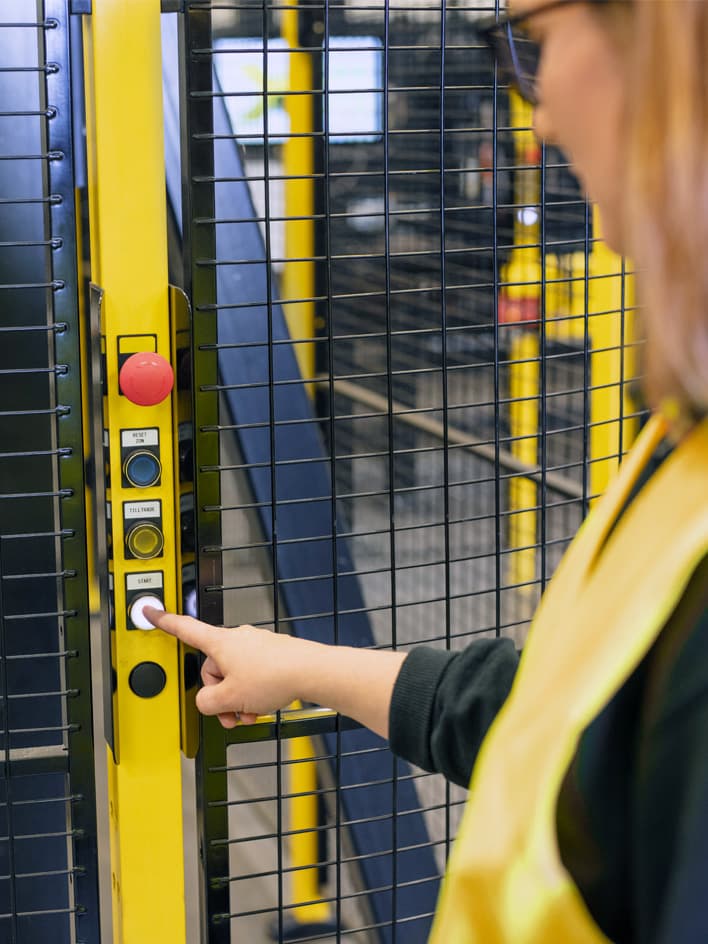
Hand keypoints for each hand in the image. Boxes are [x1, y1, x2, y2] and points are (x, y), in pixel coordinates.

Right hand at [144, 607, 407, 738]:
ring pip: (235, 676)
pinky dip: (253, 694)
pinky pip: (253, 675)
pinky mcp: (273, 654)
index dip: (165, 622)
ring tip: (249, 715)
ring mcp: (256, 645)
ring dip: (237, 699)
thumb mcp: (229, 698)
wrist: (312, 672)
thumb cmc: (274, 677)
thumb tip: (208, 702)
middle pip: (213, 668)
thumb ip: (207, 702)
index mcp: (220, 643)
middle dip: (219, 695)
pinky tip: (262, 709)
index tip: (150, 610)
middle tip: (230, 714)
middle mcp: (237, 639)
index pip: (185, 629)